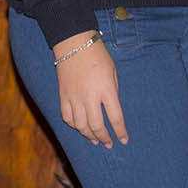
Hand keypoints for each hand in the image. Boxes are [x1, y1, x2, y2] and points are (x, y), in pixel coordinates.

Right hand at [53, 30, 126, 146]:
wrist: (74, 44)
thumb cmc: (98, 55)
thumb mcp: (113, 72)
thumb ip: (113, 92)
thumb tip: (111, 110)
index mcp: (106, 90)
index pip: (115, 118)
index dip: (120, 132)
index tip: (124, 140)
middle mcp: (90, 97)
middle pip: (97, 126)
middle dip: (105, 138)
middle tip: (109, 144)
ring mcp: (74, 98)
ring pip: (80, 126)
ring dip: (89, 135)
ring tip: (96, 140)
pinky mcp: (63, 96)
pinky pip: (67, 118)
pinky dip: (74, 126)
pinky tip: (80, 128)